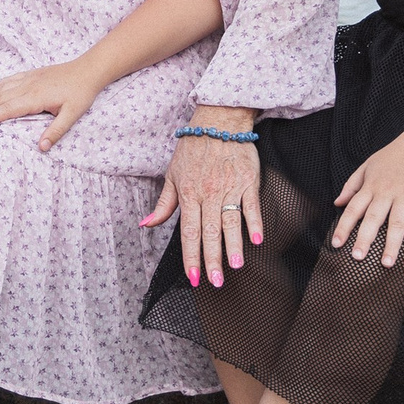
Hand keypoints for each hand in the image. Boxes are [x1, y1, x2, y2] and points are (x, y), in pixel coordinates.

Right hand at [0, 58, 106, 151]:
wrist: (88, 70)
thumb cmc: (81, 93)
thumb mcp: (72, 115)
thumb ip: (56, 131)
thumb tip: (41, 148)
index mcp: (35, 98)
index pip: (8, 109)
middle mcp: (27, 87)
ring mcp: (27, 79)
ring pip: (0, 89)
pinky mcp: (30, 74)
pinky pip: (8, 80)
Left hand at [142, 109, 261, 289]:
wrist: (218, 121)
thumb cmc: (193, 148)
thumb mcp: (172, 174)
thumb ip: (163, 204)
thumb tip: (146, 224)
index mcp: (188, 194)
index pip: (189, 233)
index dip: (191, 257)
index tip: (193, 277)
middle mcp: (208, 194)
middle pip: (210, 233)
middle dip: (212, 260)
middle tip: (216, 281)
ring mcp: (229, 188)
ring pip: (230, 222)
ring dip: (233, 246)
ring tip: (236, 266)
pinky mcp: (247, 181)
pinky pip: (251, 205)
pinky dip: (254, 222)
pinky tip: (257, 239)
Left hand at [331, 134, 403, 267]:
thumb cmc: (393, 156)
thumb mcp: (367, 165)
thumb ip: (351, 185)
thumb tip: (337, 203)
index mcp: (371, 186)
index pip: (353, 209)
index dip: (343, 227)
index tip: (335, 244)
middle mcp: (386, 192)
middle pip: (373, 219)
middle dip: (364, 239)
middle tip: (357, 258)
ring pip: (397, 223)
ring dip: (391, 244)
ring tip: (386, 263)